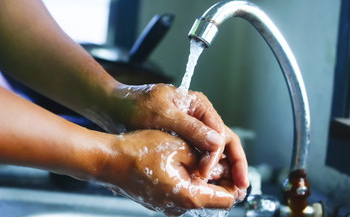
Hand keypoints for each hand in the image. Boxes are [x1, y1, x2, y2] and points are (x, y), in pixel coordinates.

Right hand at [97, 130, 242, 215]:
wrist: (108, 160)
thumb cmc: (138, 152)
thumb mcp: (179, 147)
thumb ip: (204, 158)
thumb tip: (221, 164)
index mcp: (188, 196)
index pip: (226, 199)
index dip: (236, 183)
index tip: (238, 170)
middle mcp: (179, 206)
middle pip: (213, 197)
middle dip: (220, 178)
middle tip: (219, 156)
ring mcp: (168, 205)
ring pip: (198, 193)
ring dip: (204, 177)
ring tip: (201, 155)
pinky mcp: (160, 199)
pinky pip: (183, 191)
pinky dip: (190, 178)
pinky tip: (185, 160)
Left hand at [102, 83, 248, 188]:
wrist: (115, 107)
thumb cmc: (135, 104)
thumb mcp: (162, 115)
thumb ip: (190, 127)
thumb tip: (217, 142)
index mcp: (198, 105)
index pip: (220, 132)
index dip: (220, 155)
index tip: (207, 174)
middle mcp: (199, 116)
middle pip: (224, 140)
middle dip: (234, 164)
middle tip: (241, 186)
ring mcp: (191, 127)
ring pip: (214, 149)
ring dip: (223, 168)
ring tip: (229, 188)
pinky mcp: (182, 138)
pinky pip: (200, 154)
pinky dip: (206, 167)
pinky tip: (208, 181)